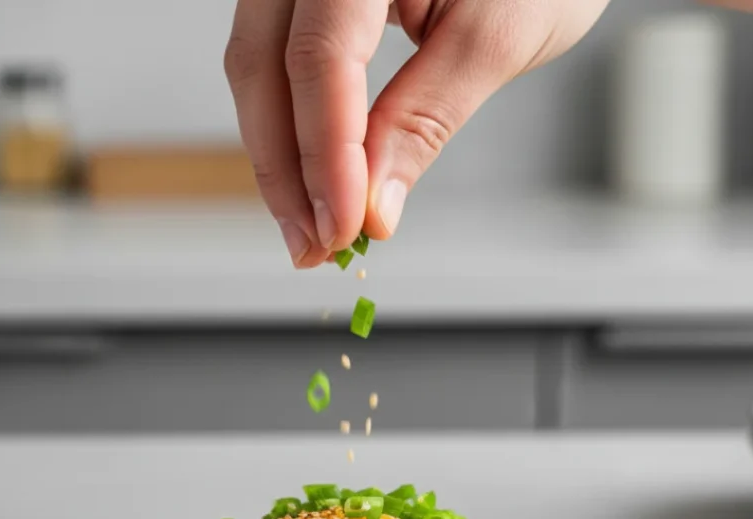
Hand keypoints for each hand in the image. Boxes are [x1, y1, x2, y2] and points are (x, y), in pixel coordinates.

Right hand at [225, 0, 609, 266]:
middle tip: (314, 246)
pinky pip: (276, 62)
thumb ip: (425, 118)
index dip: (325, 155)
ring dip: (280, 160)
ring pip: (258, 68)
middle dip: (286, 171)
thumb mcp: (495, 38)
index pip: (321, 56)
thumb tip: (372, 207)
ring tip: (312, 230)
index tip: (342, 227)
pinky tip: (312, 181)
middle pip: (264, 64)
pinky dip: (291, 128)